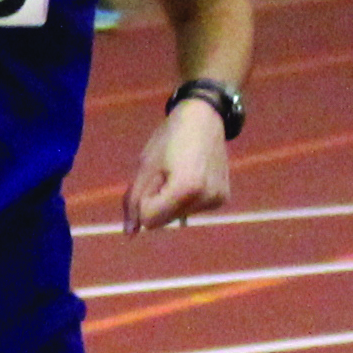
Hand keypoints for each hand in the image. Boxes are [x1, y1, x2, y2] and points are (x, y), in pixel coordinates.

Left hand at [123, 101, 236, 232]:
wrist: (204, 118)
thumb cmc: (169, 138)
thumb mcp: (145, 168)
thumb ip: (134, 202)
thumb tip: (130, 234)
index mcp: (187, 189)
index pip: (149, 220)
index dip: (143, 201)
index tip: (153, 177)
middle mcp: (207, 198)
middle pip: (163, 221)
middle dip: (156, 202)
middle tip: (167, 173)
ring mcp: (217, 200)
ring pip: (176, 217)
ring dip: (169, 201)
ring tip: (179, 172)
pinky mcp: (222, 199)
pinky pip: (190, 210)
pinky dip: (184, 200)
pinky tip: (191, 177)